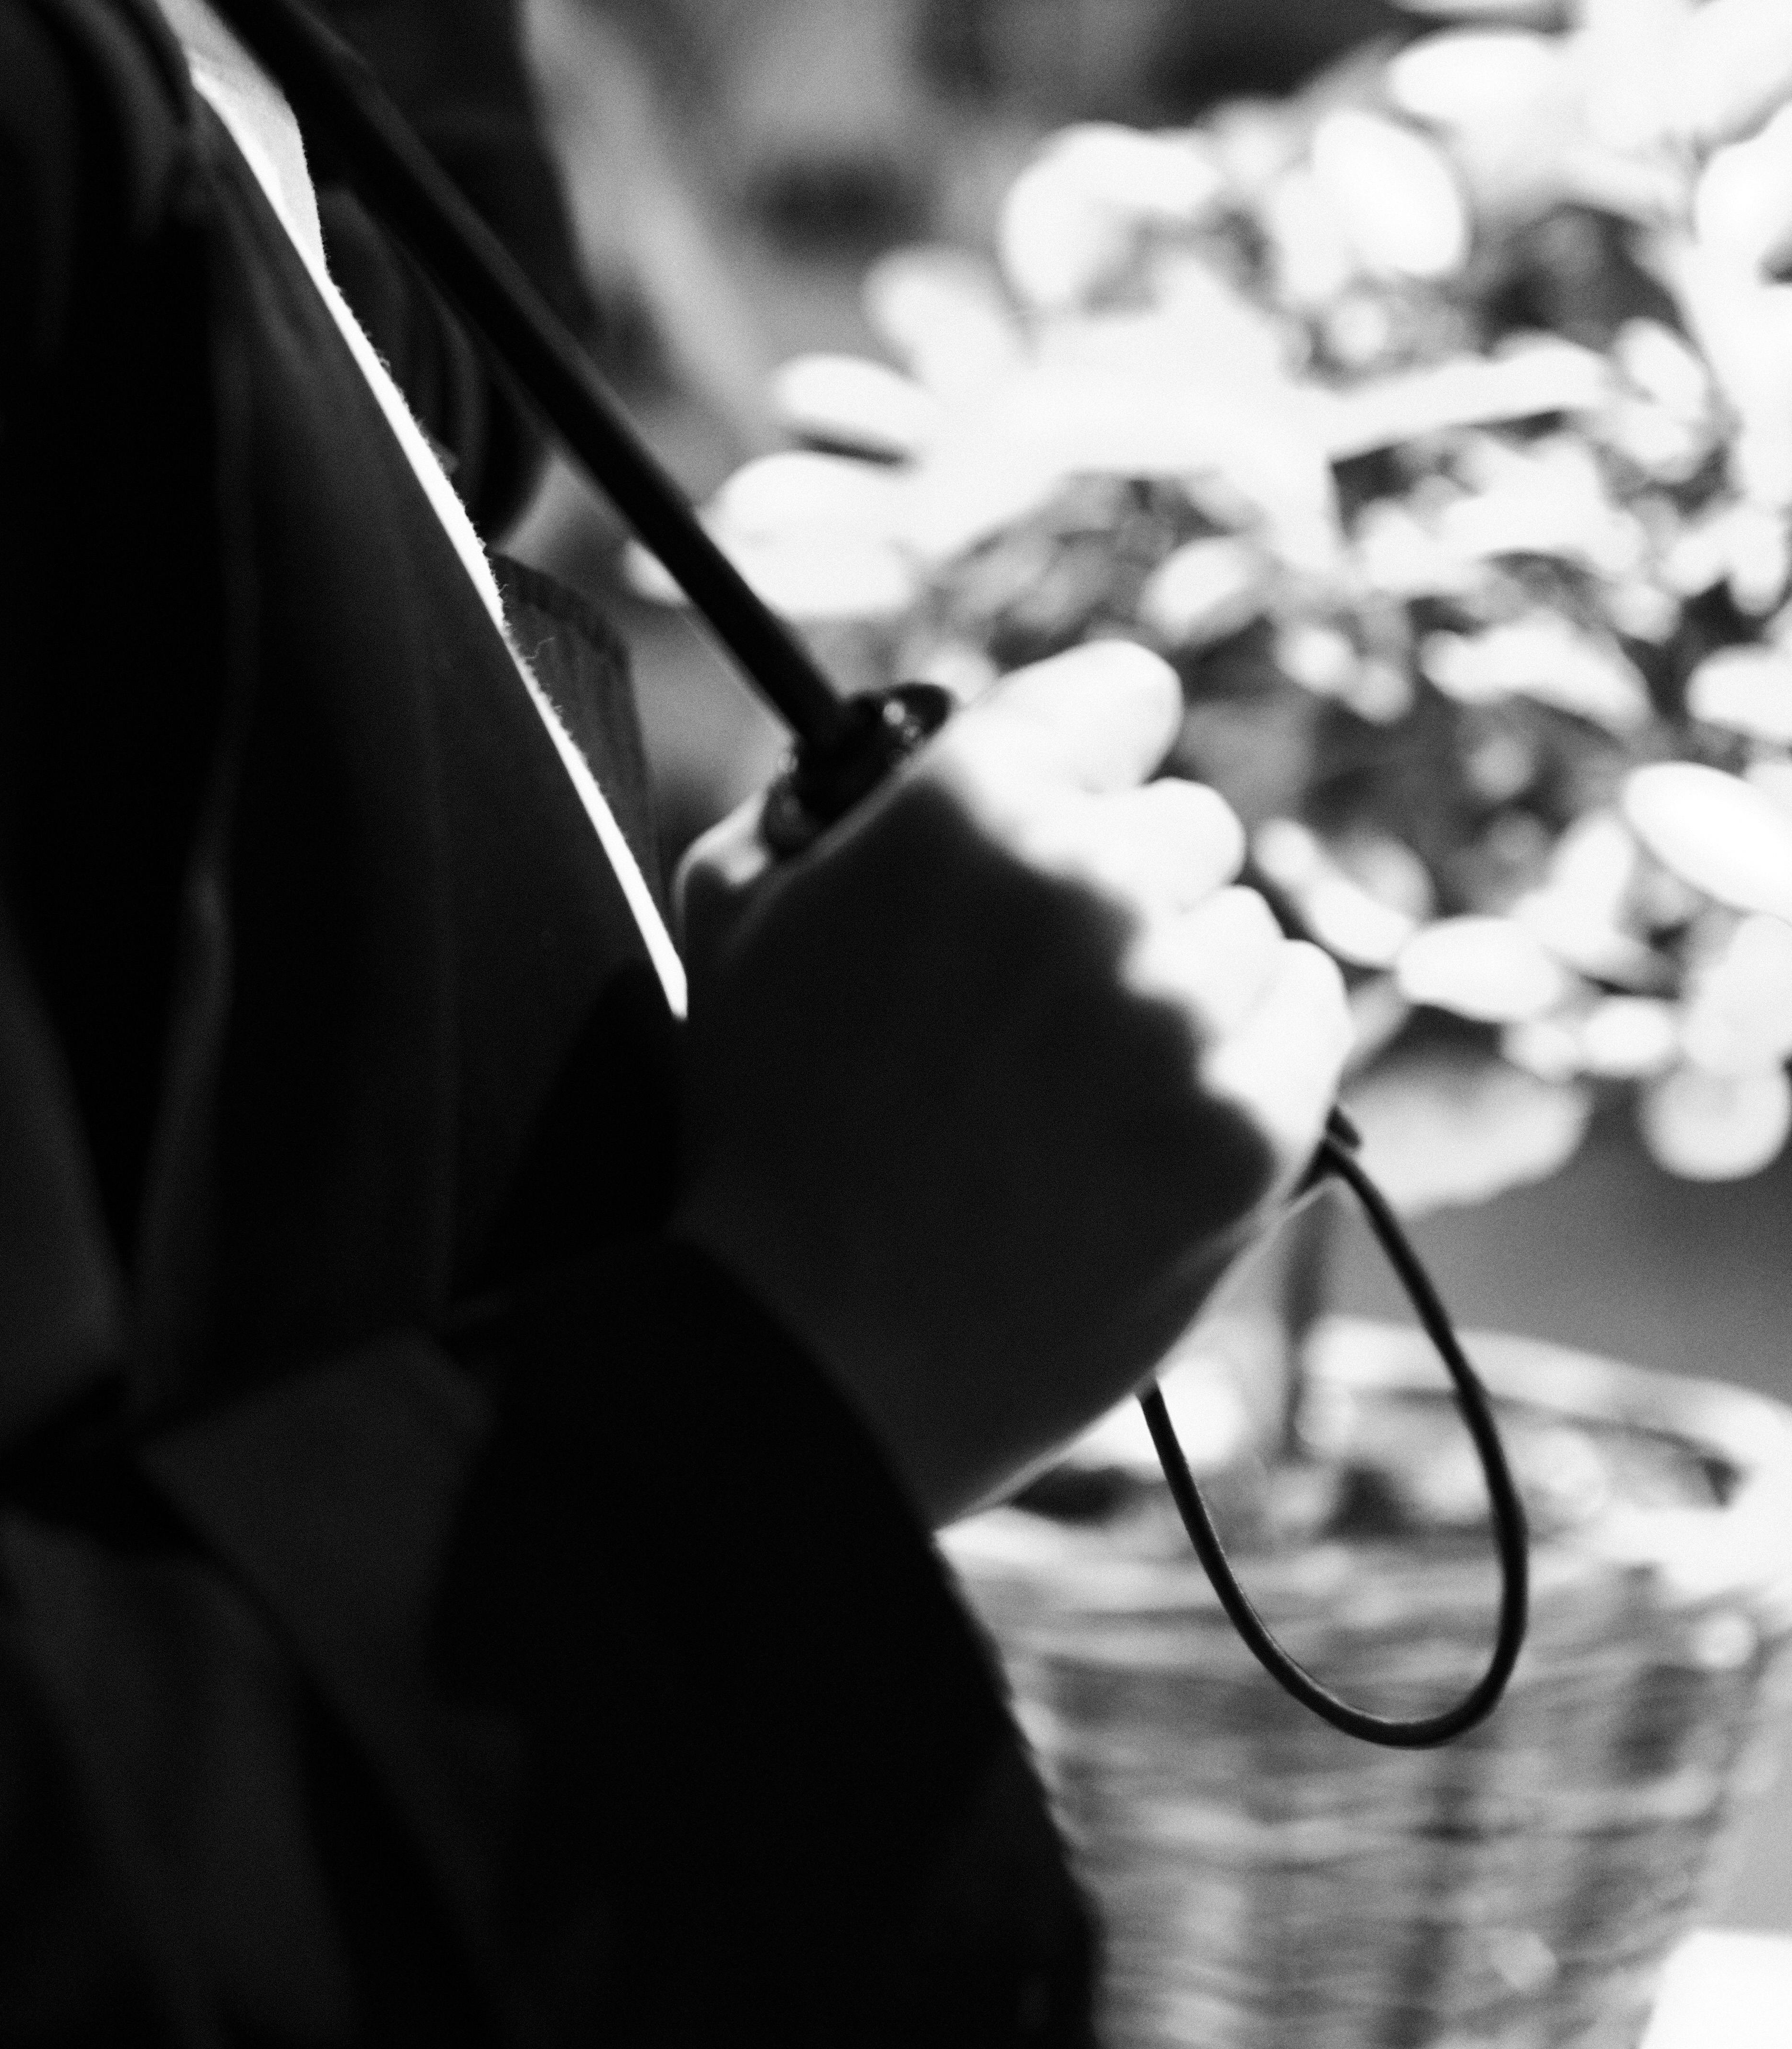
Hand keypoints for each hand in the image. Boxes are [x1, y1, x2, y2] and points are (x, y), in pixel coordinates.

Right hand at [674, 641, 1347, 1528]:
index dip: (1094, 746)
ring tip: (1087, 1072)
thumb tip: (930, 741)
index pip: (1123, 692)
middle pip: (1189, 822)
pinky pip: (1310, 1015)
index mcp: (968, 806)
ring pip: (1248, 926)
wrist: (814, 1356)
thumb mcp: (738, 909)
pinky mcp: (1250, 1128)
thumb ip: (837, 795)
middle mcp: (1090, 885)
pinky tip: (1162, 1102)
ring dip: (1187, 977)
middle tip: (1046, 987)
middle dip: (1125, 885)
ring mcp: (1179, 1011)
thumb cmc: (766, 1127)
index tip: (1081, 792)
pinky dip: (1258, 1047)